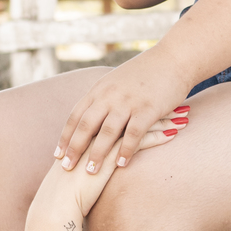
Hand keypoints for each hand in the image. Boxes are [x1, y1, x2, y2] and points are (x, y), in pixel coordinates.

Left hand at [56, 52, 192, 172]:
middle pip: (86, 125)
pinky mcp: (148, 109)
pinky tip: (121, 164)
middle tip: (66, 168)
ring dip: (97, 153)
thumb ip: (104, 98)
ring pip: (107, 131)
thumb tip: (92, 117)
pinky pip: (133, 133)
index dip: (66, 136)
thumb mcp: (117, 82)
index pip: (76, 115)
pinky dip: (126, 150)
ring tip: (90, 172)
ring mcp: (128, 102)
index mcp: (100, 89)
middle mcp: (110, 95)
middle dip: (74, 148)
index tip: (57, 155)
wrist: (174, 58)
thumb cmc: (146, 73)